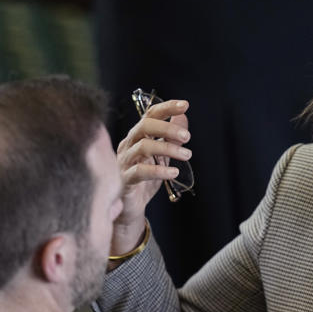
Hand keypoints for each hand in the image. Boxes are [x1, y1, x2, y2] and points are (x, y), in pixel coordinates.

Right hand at [112, 99, 191, 252]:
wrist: (132, 206)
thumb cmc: (145, 179)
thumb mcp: (162, 155)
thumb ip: (171, 137)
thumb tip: (183, 116)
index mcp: (137, 136)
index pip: (149, 115)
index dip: (166, 108)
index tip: (184, 105)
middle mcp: (128, 145)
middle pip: (144, 126)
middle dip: (167, 128)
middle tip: (187, 136)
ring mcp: (124, 161)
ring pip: (144, 147)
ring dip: (168, 148)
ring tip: (186, 154)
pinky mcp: (124, 179)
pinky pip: (140, 171)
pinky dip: (159, 170)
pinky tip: (173, 171)